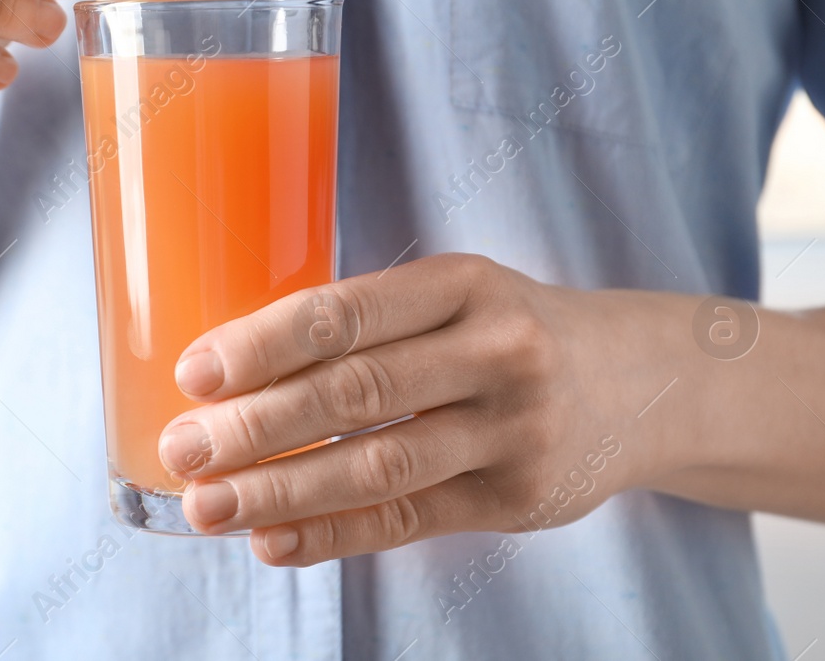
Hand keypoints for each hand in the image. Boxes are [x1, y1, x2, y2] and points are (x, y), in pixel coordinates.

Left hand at [158, 254, 667, 565]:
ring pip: (377, 467)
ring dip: (281, 491)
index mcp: (462, 284)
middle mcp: (495, 352)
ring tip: (209, 506)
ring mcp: (512, 430)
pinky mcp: (516, 500)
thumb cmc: (508, 328)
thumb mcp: (454, 294)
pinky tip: (272, 541)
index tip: (195, 375)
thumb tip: (234, 372)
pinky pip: (407, 521)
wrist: (641, 382)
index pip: (347, 314)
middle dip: (256, 426)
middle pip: (356, 393)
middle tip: (183, 450)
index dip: (264, 345)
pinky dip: (332, 534)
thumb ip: (367, 323)